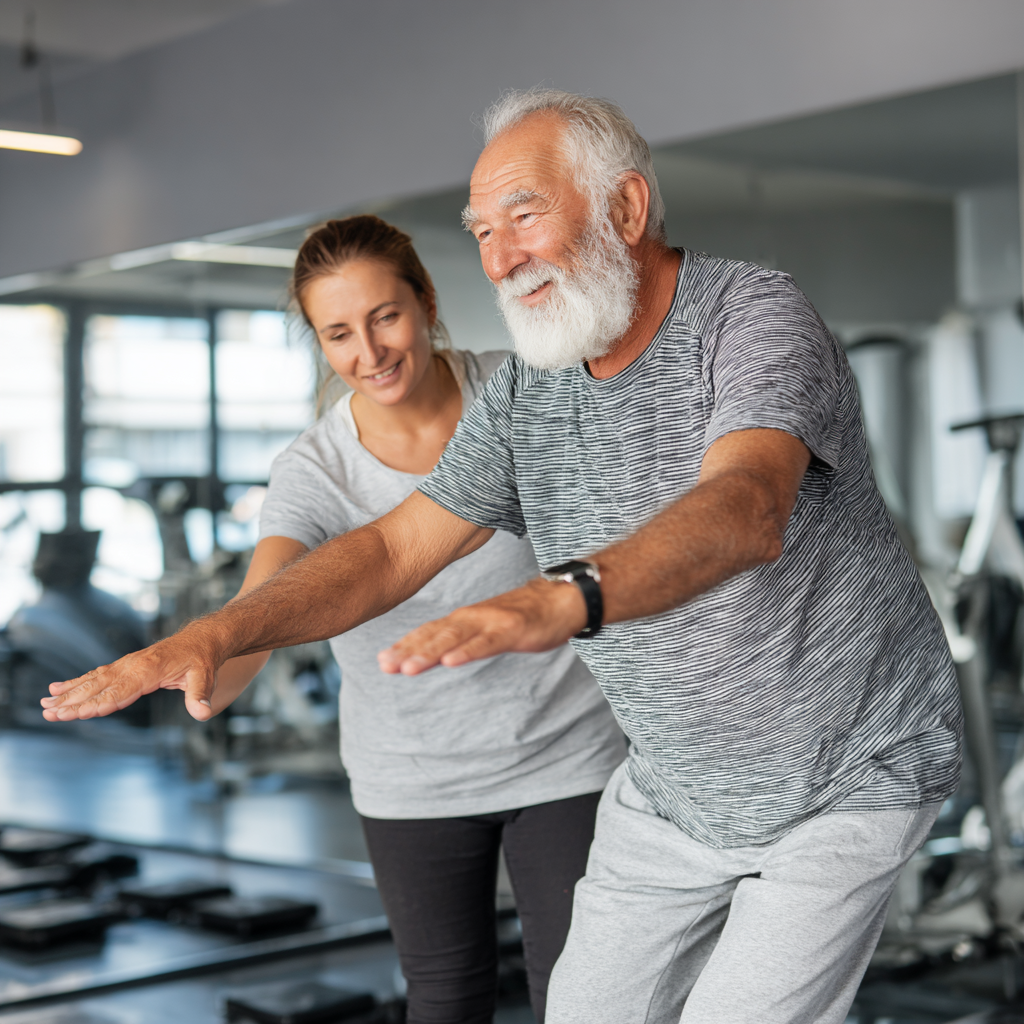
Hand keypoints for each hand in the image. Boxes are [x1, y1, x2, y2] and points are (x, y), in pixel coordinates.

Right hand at [40, 626, 222, 722]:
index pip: (119, 692)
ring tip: (45, 706)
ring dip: (68, 694)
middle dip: (73, 702)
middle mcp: (132, 666)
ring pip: (92, 682)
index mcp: (148, 670)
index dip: (97, 705)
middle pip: (98, 688)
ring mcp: (126, 665)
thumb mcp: (205, 677)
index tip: (75, 715)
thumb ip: (199, 695)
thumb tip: (203, 713)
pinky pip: (97, 676)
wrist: (201, 640)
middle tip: (49, 715)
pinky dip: (76, 683)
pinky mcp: (125, 666)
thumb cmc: (202, 660)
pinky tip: (58, 690)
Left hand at [377, 577, 586, 674]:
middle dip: (408, 650)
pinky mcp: (512, 630)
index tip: (382, 661)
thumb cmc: (523, 617)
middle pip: (435, 635)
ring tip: (408, 668)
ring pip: (455, 639)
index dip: (405, 645)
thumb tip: (437, 655)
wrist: (561, 599)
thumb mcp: (488, 630)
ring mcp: (492, 622)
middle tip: (385, 665)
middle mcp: (473, 617)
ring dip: (429, 653)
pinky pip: (486, 643)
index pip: (429, 632)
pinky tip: (450, 662)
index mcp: (465, 619)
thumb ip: (464, 640)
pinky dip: (467, 652)